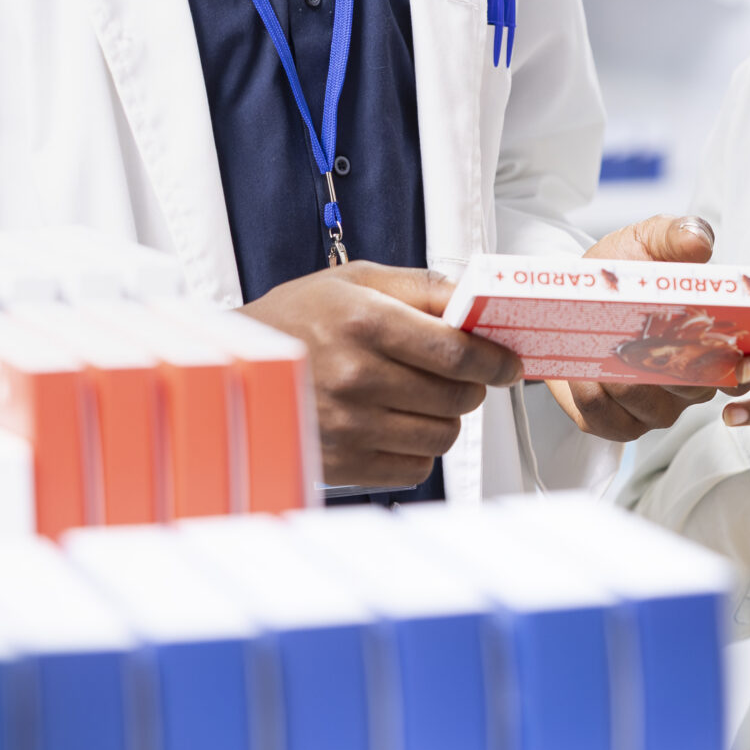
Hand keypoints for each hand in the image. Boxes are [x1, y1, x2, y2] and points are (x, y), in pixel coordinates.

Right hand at [244, 261, 519, 490]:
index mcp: (364, 322)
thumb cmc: (301, 318)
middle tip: (460, 376)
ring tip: (422, 398)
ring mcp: (348, 426)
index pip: (458, 352)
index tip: (508, 363)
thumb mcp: (358, 280)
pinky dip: (418, 449)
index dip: (495, 361)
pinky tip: (397, 424)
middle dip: (471, 386)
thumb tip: (480, 301)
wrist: (241, 368)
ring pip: (443, 436)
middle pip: (457, 397)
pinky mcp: (343, 464)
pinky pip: (415, 468)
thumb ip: (425, 287)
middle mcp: (355, 376)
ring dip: (446, 418)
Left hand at [548, 213, 729, 443]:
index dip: (735, 366)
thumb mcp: (649, 241)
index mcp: (714, 342)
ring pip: (649, 408)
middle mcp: (693, 383)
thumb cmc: (623, 271)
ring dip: (620, 381)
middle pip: (692, 390)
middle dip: (662, 364)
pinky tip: (581, 375)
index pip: (743, 369)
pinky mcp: (619, 422)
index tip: (710, 347)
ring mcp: (657, 407)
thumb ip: (677, 235)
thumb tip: (699, 243)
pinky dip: (593, 399)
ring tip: (599, 351)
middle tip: (633, 339)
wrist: (574, 295)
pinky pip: (610, 422)